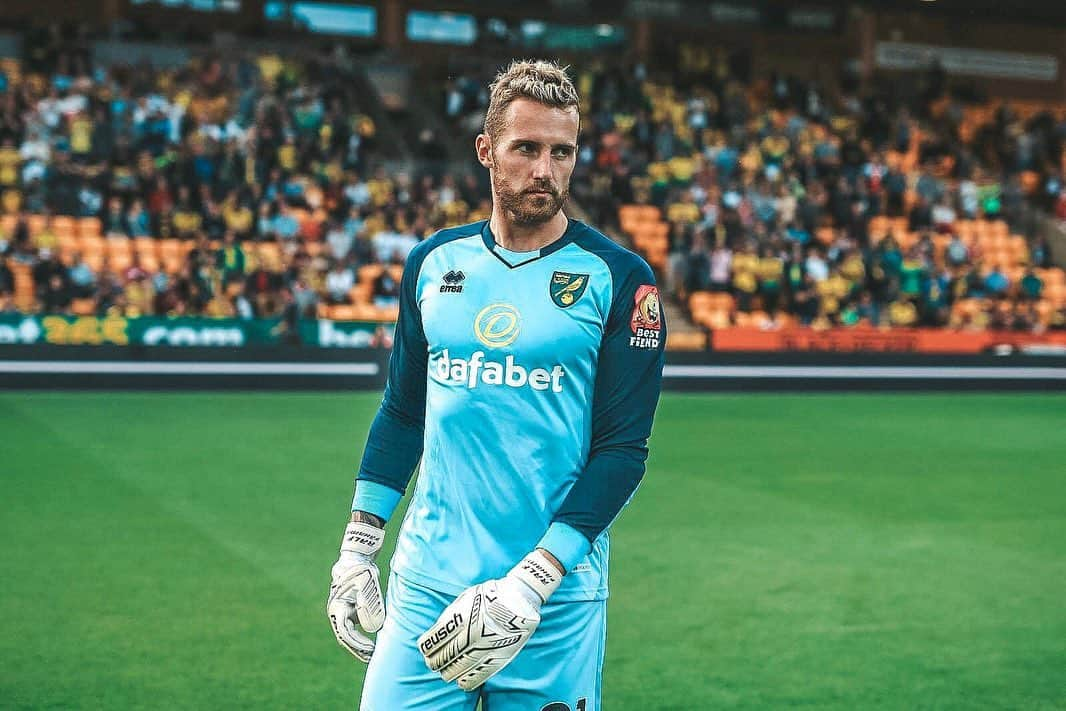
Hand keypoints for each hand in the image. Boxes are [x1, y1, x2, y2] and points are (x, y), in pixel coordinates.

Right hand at [327, 520, 385, 661]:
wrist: (357, 560)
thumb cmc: (361, 571)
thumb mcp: (366, 586)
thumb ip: (368, 605)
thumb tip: (373, 628)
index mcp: (337, 607)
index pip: (345, 632)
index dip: (357, 643)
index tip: (370, 649)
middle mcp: (337, 612)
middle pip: (345, 637)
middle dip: (357, 648)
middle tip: (371, 657)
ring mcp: (343, 612)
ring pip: (349, 634)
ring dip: (359, 645)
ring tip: (371, 654)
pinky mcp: (350, 611)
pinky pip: (354, 629)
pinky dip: (361, 637)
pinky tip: (371, 643)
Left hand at [418, 550, 561, 689]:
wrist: (520, 597)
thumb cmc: (490, 595)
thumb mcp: (467, 598)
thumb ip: (452, 616)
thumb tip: (438, 634)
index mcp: (461, 618)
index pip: (436, 640)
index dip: (427, 647)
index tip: (425, 649)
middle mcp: (471, 635)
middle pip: (445, 656)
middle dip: (436, 662)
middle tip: (432, 663)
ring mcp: (485, 647)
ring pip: (460, 668)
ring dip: (449, 672)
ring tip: (445, 672)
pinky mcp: (498, 656)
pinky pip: (480, 674)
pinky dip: (468, 680)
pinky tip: (461, 681)